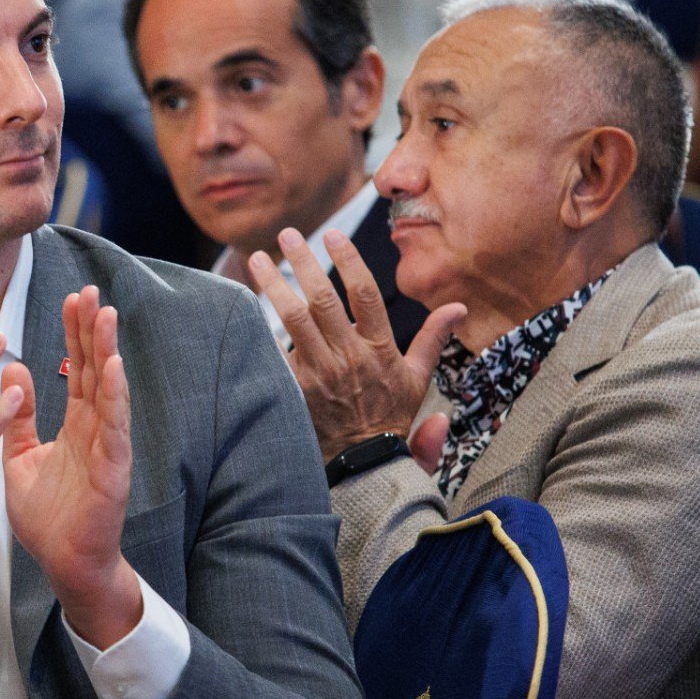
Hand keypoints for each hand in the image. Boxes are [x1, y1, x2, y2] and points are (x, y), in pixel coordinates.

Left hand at [2, 287, 139, 647]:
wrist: (64, 564)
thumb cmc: (48, 517)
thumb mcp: (21, 458)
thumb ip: (18, 418)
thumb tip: (12, 370)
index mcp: (76, 425)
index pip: (76, 369)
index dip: (76, 333)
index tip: (73, 298)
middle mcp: (96, 429)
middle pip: (95, 370)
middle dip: (93, 330)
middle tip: (90, 291)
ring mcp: (108, 448)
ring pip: (109, 391)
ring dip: (108, 352)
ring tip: (106, 316)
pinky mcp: (114, 470)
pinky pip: (115, 428)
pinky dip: (114, 397)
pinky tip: (113, 368)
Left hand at [249, 228, 465, 461]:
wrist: (364, 464)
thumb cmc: (390, 418)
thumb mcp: (418, 379)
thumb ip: (433, 339)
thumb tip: (459, 307)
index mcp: (379, 348)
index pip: (364, 293)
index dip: (349, 259)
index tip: (333, 235)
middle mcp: (347, 356)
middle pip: (321, 299)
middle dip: (303, 262)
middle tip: (288, 234)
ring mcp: (319, 373)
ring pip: (292, 319)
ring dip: (272, 286)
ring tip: (256, 260)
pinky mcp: (295, 389)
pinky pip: (273, 353)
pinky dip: (256, 329)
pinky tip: (241, 307)